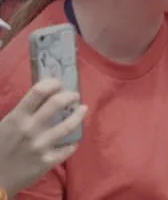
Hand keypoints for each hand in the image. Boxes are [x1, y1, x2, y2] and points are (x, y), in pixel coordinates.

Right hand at [0, 80, 86, 195]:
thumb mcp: (5, 126)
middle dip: (70, 96)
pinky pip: (69, 147)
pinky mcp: (49, 160)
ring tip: (83, 109)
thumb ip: (22, 113)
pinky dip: (73, 142)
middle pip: (57, 103)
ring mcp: (42, 145)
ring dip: (79, 114)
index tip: (58, 84)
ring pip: (69, 124)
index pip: (38, 91)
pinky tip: (74, 139)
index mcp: (17, 118)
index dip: (52, 83)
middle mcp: (31, 129)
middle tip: (74, 96)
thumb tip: (43, 97)